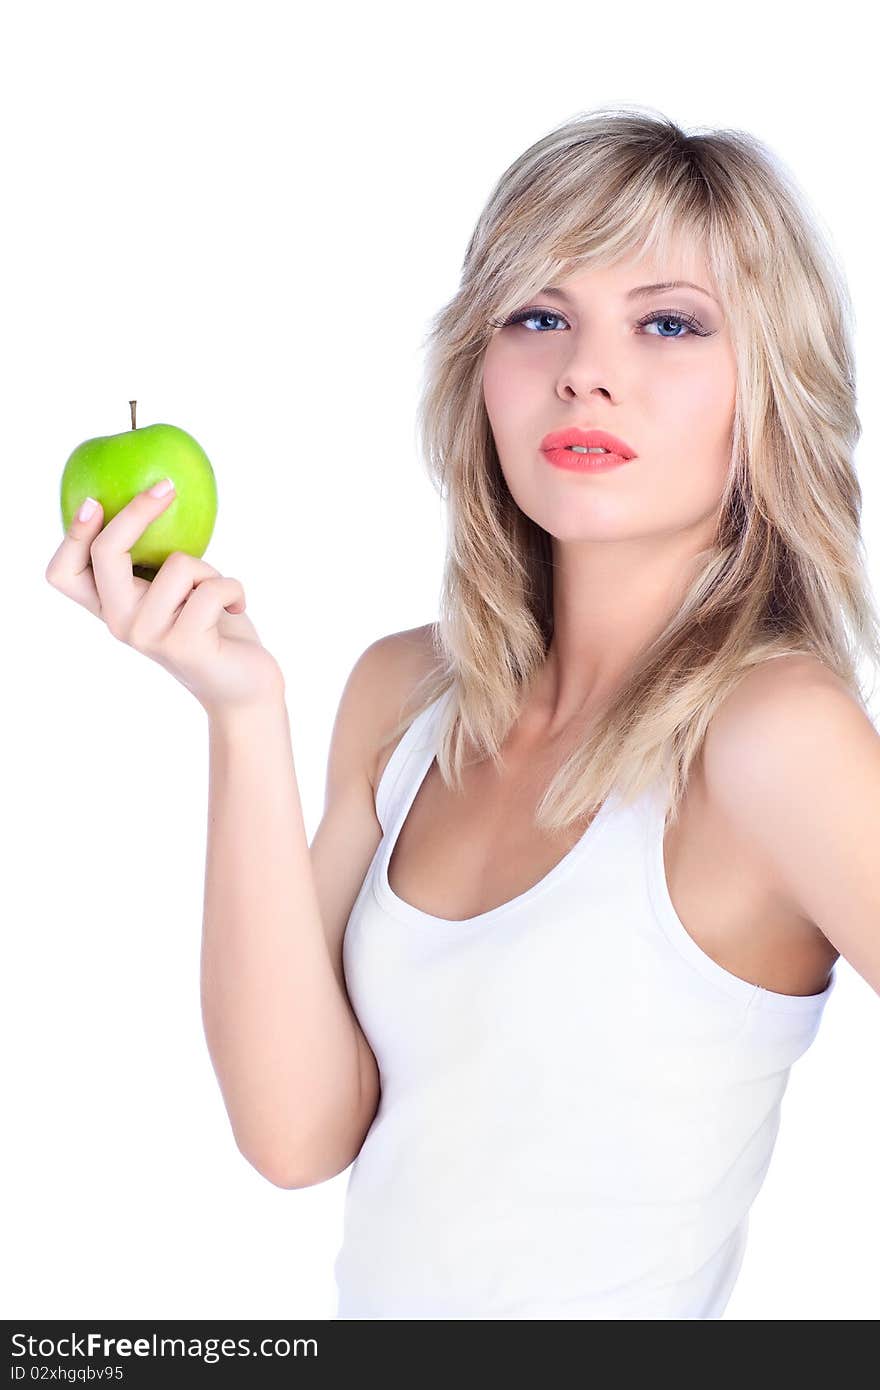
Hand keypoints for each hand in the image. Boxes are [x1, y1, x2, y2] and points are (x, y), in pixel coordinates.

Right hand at [45, 482, 285, 717]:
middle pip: (106, 553)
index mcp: (112, 608)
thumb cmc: (213, 629)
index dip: (72, 535)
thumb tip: (156, 495)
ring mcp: (149, 637)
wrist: (244, 687)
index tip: (94, 501)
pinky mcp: (183, 645)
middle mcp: (121, 624)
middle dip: (136, 512)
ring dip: (211, 571)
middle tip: (166, 487)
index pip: (64, 574)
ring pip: (180, 564)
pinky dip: (234, 590)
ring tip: (219, 598)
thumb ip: (157, 564)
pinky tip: (236, 610)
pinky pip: (213, 588)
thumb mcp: (177, 592)